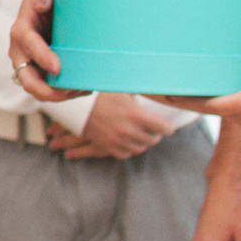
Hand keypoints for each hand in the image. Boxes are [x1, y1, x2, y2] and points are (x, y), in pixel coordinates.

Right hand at [9, 0, 86, 102]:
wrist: (49, 13)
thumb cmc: (47, 2)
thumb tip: (41, 5)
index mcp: (21, 31)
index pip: (29, 46)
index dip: (42, 58)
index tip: (57, 68)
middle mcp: (20, 53)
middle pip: (28, 80)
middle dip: (48, 90)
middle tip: (71, 90)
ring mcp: (28, 66)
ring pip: (39, 90)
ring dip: (60, 94)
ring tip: (83, 88)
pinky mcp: (39, 75)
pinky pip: (49, 90)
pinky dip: (65, 92)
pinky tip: (82, 88)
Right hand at [46, 93, 173, 159]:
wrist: (72, 103)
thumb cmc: (97, 92)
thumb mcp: (119, 88)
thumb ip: (136, 92)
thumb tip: (152, 86)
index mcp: (135, 114)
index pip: (163, 127)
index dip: (168, 126)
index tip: (168, 126)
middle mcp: (128, 130)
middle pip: (152, 140)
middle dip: (156, 135)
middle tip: (156, 131)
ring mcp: (116, 140)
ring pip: (139, 148)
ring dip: (143, 143)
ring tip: (144, 137)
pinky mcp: (106, 145)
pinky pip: (123, 154)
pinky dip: (129, 150)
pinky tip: (129, 144)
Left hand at [158, 15, 240, 141]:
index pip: (200, 104)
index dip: (176, 97)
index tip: (154, 90)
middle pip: (207, 108)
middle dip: (184, 98)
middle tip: (161, 84)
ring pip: (224, 111)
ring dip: (205, 100)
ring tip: (188, 85)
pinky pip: (240, 112)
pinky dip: (225, 102)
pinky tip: (224, 90)